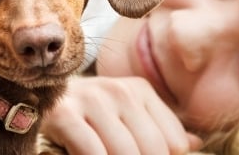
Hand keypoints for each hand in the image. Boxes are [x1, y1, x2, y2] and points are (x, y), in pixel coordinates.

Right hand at [40, 76, 201, 154]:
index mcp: (140, 89)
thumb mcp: (128, 114)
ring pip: (125, 153)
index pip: (173, 141)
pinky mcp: (65, 114)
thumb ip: (161, 128)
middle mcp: (119, 90)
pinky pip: (93, 152)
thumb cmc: (92, 112)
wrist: (43, 96)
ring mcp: (92, 100)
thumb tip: (196, 144)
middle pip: (152, 149)